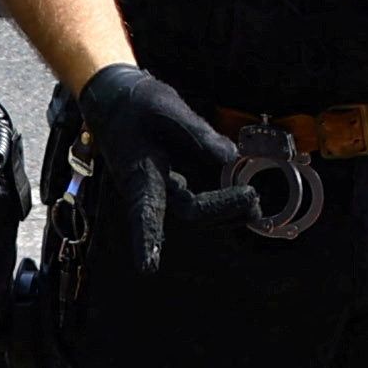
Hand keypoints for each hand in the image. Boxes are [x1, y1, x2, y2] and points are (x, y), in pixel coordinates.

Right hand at [74, 62, 251, 278]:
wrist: (115, 101)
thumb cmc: (136, 106)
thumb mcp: (168, 110)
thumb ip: (200, 134)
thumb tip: (231, 158)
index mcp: (139, 174)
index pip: (146, 211)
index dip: (147, 238)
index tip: (147, 266)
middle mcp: (148, 190)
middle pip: (189, 213)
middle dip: (221, 211)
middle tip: (252, 199)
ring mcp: (160, 191)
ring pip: (196, 212)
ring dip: (225, 211)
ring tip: (252, 202)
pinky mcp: (170, 186)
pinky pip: (197, 202)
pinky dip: (220, 202)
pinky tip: (242, 197)